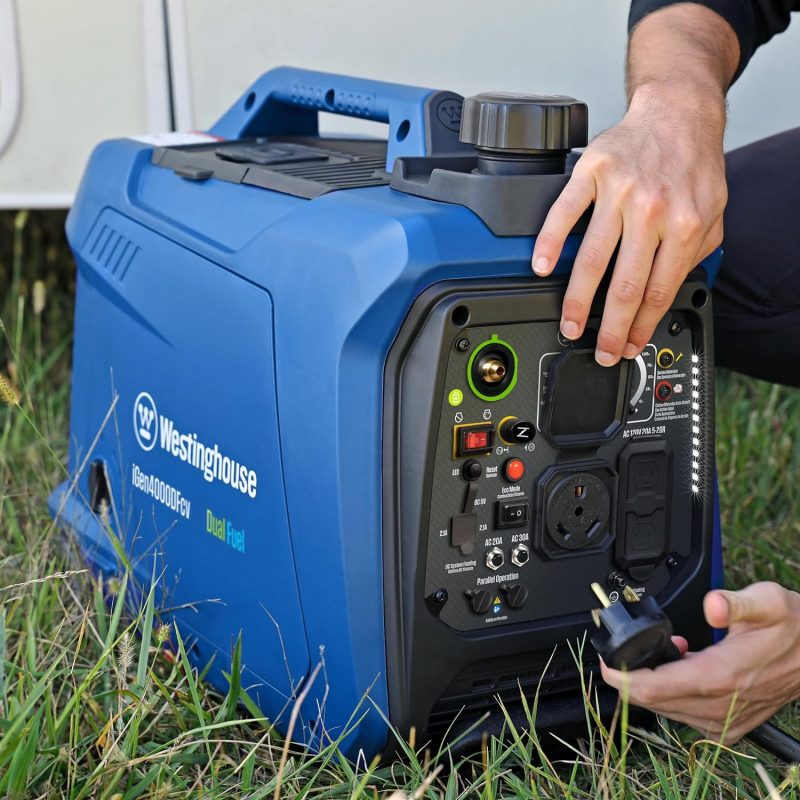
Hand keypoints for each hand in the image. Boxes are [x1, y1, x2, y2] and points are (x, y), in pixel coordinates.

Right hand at [531, 82, 726, 365]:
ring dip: (577, 300)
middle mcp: (652, 210)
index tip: (626, 346)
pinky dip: (548, 243)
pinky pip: (564, 213)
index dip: (640, 327)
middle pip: (624, 285)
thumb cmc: (693, 164)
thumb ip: (696, 253)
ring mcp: (619, 191)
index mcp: (685, 225)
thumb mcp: (713, 212)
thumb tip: (670, 294)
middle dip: (608, 327)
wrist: (678, 113)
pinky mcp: (592, 173)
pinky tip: (541, 267)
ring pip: (591, 259)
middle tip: (597, 348)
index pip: (658, 291)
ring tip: (570, 323)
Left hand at [601, 582, 799, 742]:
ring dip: (655, 684)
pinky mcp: (730, 726)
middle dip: (632, 676)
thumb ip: (735, 602)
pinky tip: (683, 668)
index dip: (621, 677)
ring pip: (666, 710)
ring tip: (668, 653)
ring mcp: (725, 720)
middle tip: (631, 650)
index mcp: (722, 676)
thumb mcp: (769, 601)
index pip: (654, 689)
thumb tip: (712, 605)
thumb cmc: (795, 629)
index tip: (605, 662)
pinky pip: (684, 715)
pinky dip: (674, 694)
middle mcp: (721, 705)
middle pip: (653, 701)